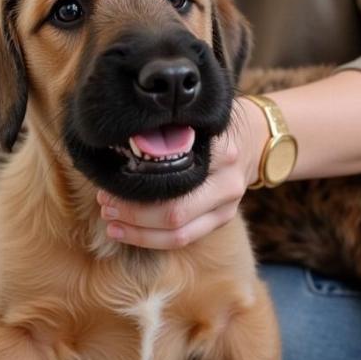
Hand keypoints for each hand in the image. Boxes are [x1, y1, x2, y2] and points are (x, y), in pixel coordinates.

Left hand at [98, 99, 264, 248]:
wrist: (255, 139)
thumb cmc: (210, 127)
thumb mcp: (192, 121)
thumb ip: (165, 136)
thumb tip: (118, 150)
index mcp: (220, 152)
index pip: (173, 180)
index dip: (136, 189)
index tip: (107, 186)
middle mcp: (228, 182)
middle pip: (175, 213)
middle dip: (133, 214)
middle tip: (105, 204)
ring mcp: (228, 206)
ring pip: (179, 234)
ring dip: (139, 232)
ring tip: (111, 222)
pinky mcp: (223, 219)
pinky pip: (185, 238)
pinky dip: (152, 239)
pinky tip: (128, 232)